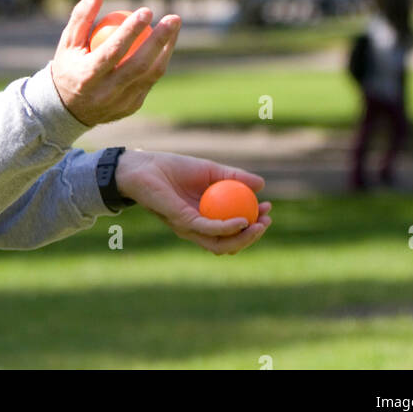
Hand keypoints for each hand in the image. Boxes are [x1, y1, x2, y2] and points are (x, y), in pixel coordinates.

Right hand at [50, 0, 180, 127]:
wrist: (68, 110)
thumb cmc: (69, 66)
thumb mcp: (68, 42)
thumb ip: (82, 16)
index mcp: (87, 76)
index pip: (113, 51)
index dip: (131, 31)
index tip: (146, 11)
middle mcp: (105, 93)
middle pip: (139, 65)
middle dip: (160, 40)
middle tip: (173, 18)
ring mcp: (121, 103)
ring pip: (151, 74)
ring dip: (166, 49)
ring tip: (174, 26)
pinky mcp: (131, 106)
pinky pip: (150, 80)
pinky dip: (159, 60)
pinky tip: (166, 42)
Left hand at [115, 150, 271, 255]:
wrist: (144, 166)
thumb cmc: (174, 168)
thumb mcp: (210, 170)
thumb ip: (234, 177)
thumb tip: (262, 185)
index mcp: (206, 217)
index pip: (233, 230)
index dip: (253, 224)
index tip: (268, 210)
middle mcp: (198, 228)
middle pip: (230, 243)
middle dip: (252, 237)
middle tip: (266, 221)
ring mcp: (191, 228)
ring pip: (221, 244)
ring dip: (244, 238)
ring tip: (259, 224)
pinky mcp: (183, 222)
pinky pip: (209, 229)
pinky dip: (228, 228)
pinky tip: (242, 220)